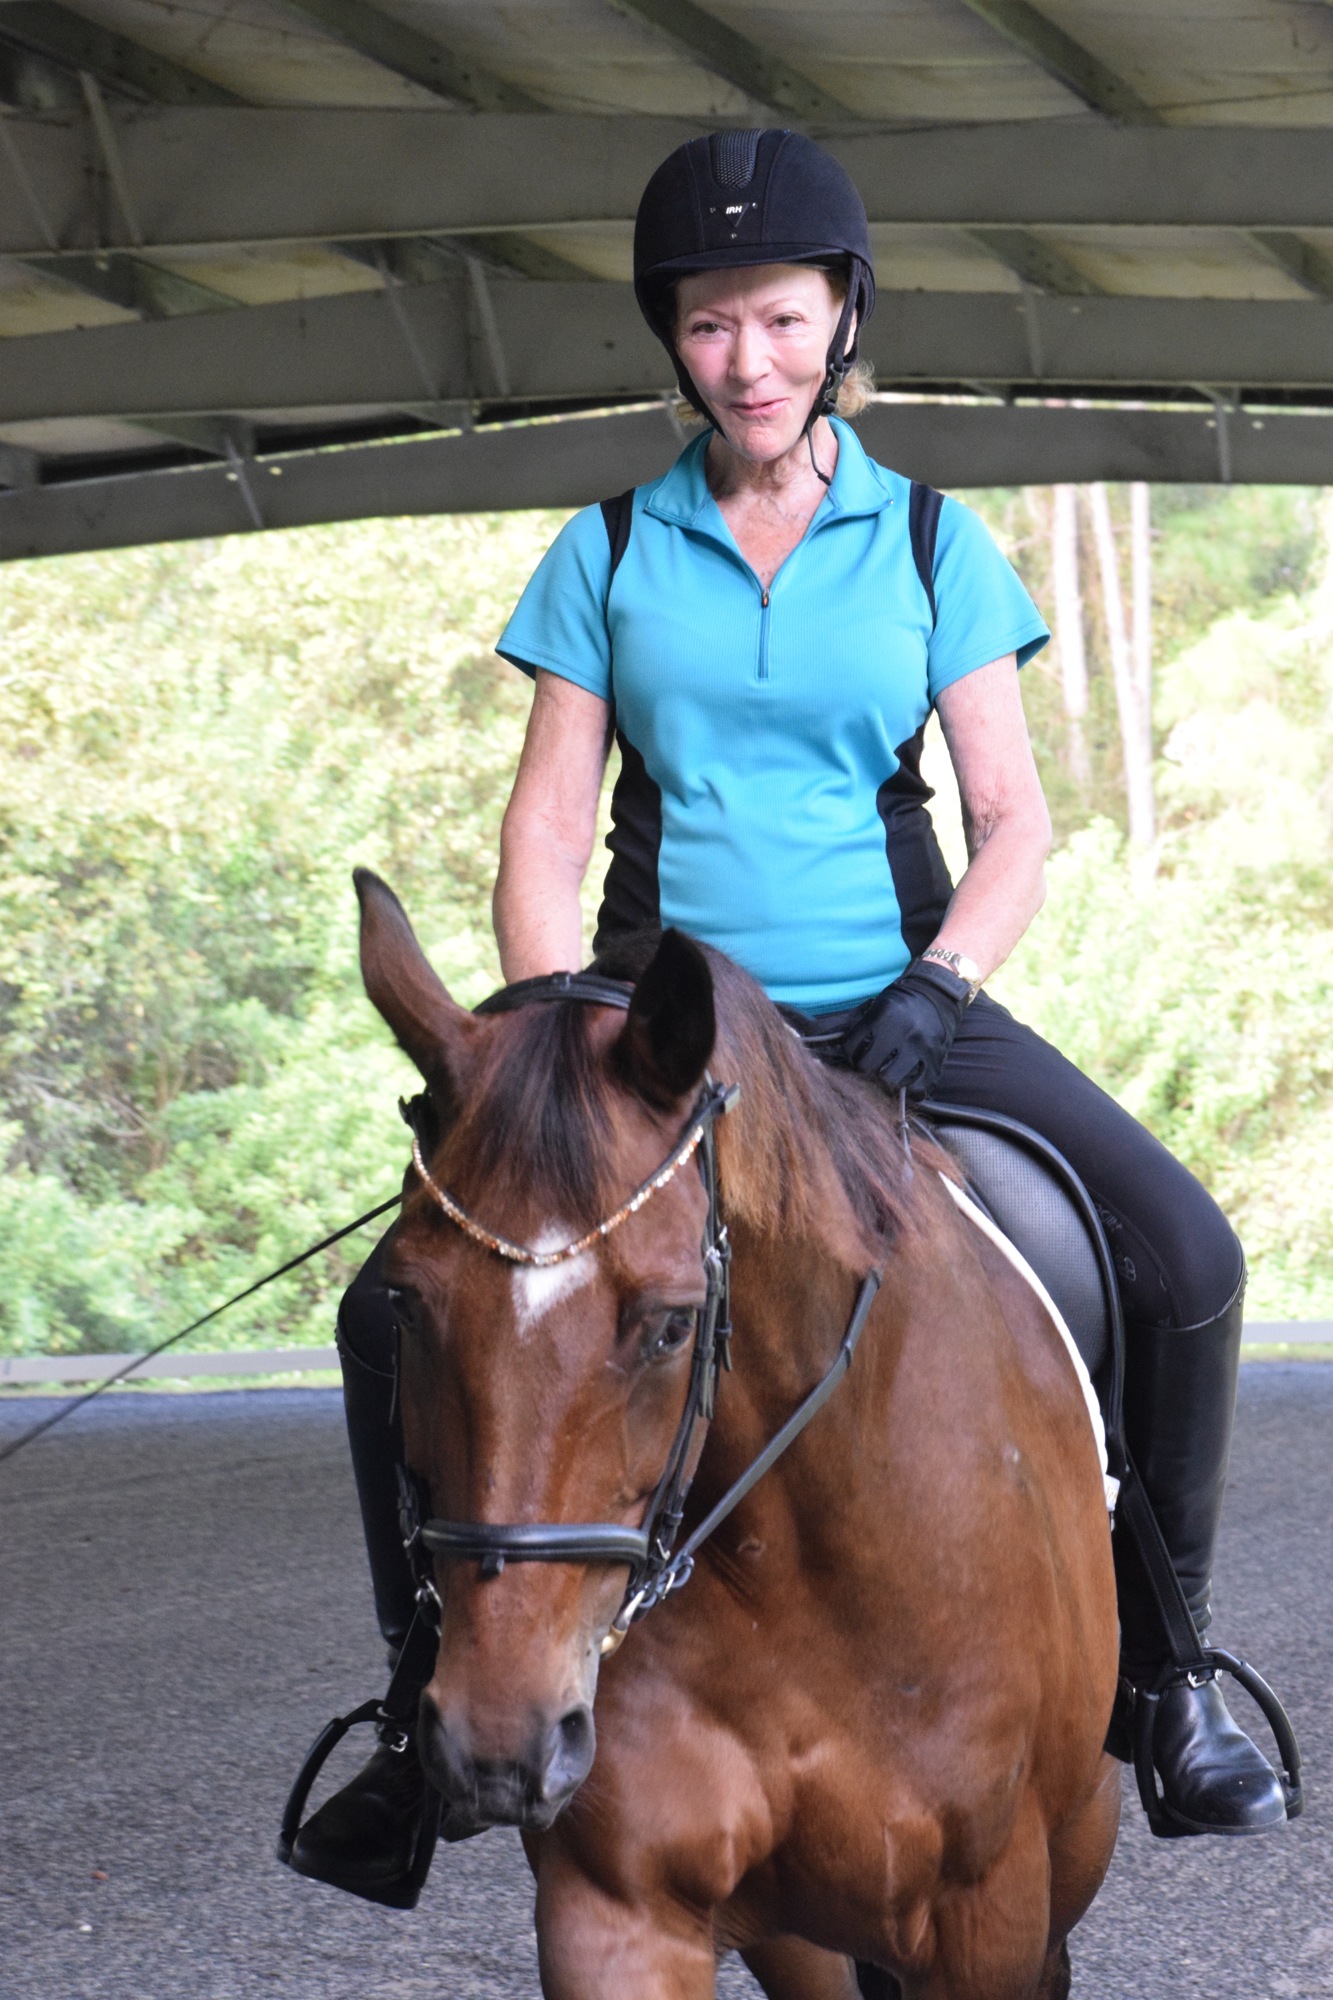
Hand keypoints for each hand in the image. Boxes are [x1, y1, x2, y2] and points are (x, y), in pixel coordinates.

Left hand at [838, 960, 970, 1099]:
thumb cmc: (899, 1003)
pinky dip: (909, 1091)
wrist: (937, 994)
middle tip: (870, 1065)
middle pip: (868, 1067)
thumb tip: (815, 1033)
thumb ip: (848, 1023)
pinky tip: (906, 1083)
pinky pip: (918, 1089)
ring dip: (885, 1081)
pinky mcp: (936, 1060)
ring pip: (891, 1081)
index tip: (856, 1053)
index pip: (851, 1047)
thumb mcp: (873, 1006)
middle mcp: (903, 1031)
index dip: (850, 1053)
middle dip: (865, 1069)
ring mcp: (921, 1047)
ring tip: (887, 1074)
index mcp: (883, 1016)